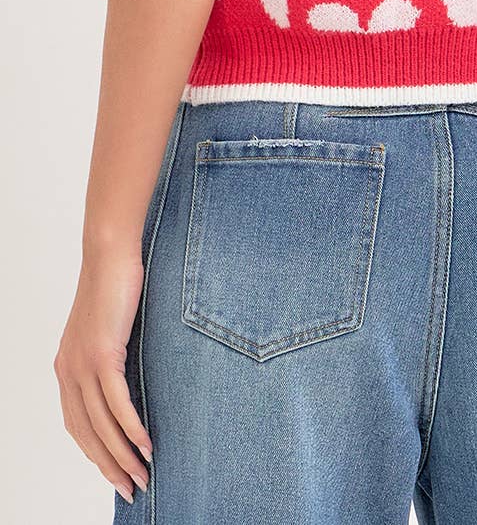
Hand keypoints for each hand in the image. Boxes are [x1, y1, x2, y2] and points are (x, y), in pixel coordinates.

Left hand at [53, 248, 152, 504]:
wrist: (109, 252)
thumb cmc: (114, 284)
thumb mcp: (108, 328)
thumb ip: (110, 356)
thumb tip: (130, 379)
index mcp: (66, 368)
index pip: (78, 425)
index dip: (96, 454)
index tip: (116, 473)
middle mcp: (68, 372)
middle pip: (87, 434)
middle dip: (109, 467)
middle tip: (131, 489)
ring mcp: (83, 365)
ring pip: (102, 425)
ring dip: (123, 456)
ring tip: (144, 475)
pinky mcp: (102, 355)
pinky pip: (117, 403)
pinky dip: (131, 428)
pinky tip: (146, 444)